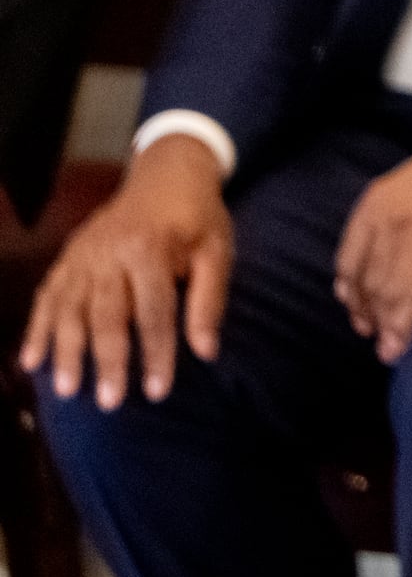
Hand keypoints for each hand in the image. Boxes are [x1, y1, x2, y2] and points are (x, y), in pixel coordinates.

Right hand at [19, 134, 230, 407]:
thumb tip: (206, 352)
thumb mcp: (217, 250)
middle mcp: (109, 254)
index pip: (154, 312)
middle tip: (109, 402)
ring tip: (67, 391)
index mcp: (150, 249)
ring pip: (69, 310)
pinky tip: (30, 362)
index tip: (157, 392)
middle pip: (106, 316)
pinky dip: (37, 329)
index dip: (156, 354)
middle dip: (107, 361)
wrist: (166, 174)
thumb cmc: (197, 217)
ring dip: (66, 353)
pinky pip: (47, 297)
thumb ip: (209, 299)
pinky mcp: (67, 257)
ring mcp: (82, 256)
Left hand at [332, 124, 411, 361]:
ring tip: (393, 351)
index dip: (353, 296)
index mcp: (376, 204)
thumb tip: (390, 259)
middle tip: (379, 340)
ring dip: (389, 328)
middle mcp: (389, 222)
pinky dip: (410, 323)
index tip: (360, 315)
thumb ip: (394, 217)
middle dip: (372, 317)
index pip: (349, 263)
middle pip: (369, 284)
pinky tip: (408, 340)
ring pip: (391, 295)